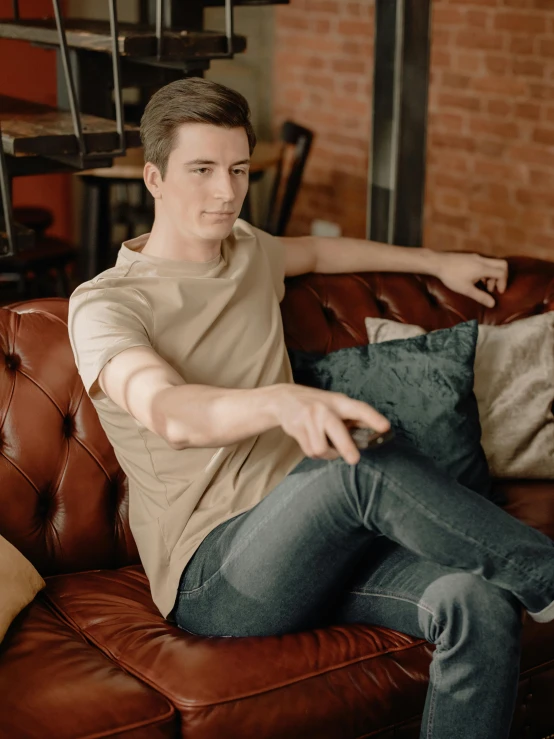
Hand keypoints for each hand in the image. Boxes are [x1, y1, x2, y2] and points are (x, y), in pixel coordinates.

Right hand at [274, 384, 389, 464]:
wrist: (284, 399)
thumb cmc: (317, 403)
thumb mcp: (336, 404)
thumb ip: (354, 417)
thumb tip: (377, 431)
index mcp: (339, 402)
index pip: (359, 409)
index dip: (372, 418)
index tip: (385, 427)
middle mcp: (323, 409)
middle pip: (336, 430)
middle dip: (346, 447)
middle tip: (354, 460)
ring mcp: (308, 418)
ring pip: (321, 448)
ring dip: (328, 454)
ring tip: (328, 447)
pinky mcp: (296, 428)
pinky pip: (310, 452)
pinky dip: (315, 454)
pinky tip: (314, 443)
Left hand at [435, 252, 507, 307]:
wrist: (437, 263)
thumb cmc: (451, 276)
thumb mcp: (466, 289)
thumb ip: (480, 296)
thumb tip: (492, 304)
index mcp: (482, 268)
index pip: (502, 272)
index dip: (503, 282)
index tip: (498, 292)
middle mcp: (482, 260)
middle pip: (502, 264)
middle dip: (501, 277)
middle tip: (493, 288)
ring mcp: (476, 257)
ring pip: (493, 263)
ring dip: (492, 275)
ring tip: (484, 286)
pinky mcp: (471, 256)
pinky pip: (485, 262)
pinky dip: (486, 271)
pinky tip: (476, 279)